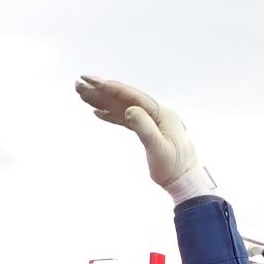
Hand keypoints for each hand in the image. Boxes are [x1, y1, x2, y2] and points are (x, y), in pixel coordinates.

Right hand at [74, 76, 214, 202]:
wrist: (185, 181)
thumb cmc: (174, 168)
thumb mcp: (159, 149)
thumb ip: (144, 128)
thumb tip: (129, 110)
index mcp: (161, 113)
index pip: (130, 96)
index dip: (109, 87)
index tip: (91, 81)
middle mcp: (156, 113)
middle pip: (124, 98)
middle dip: (101, 91)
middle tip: (78, 83)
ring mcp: (152, 122)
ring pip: (123, 108)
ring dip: (103, 101)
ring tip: (82, 95)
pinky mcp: (148, 132)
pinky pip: (126, 120)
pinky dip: (111, 115)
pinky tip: (98, 112)